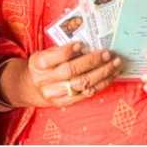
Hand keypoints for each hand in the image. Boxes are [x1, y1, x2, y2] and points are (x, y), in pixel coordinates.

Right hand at [5, 44, 121, 107]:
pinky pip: (85, 94)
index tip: (82, 44)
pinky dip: (100, 85)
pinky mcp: (63, 103)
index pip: (54, 57)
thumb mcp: (43, 54)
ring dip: (102, 74)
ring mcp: (54, 93)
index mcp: (38, 64)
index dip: (68, 51)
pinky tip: (110, 76)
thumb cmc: (42, 67)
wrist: (31, 87)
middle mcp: (44, 80)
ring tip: (115, 64)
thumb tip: (85, 46)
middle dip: (92, 61)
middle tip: (107, 54)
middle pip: (71, 71)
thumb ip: (60, 51)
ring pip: (81, 84)